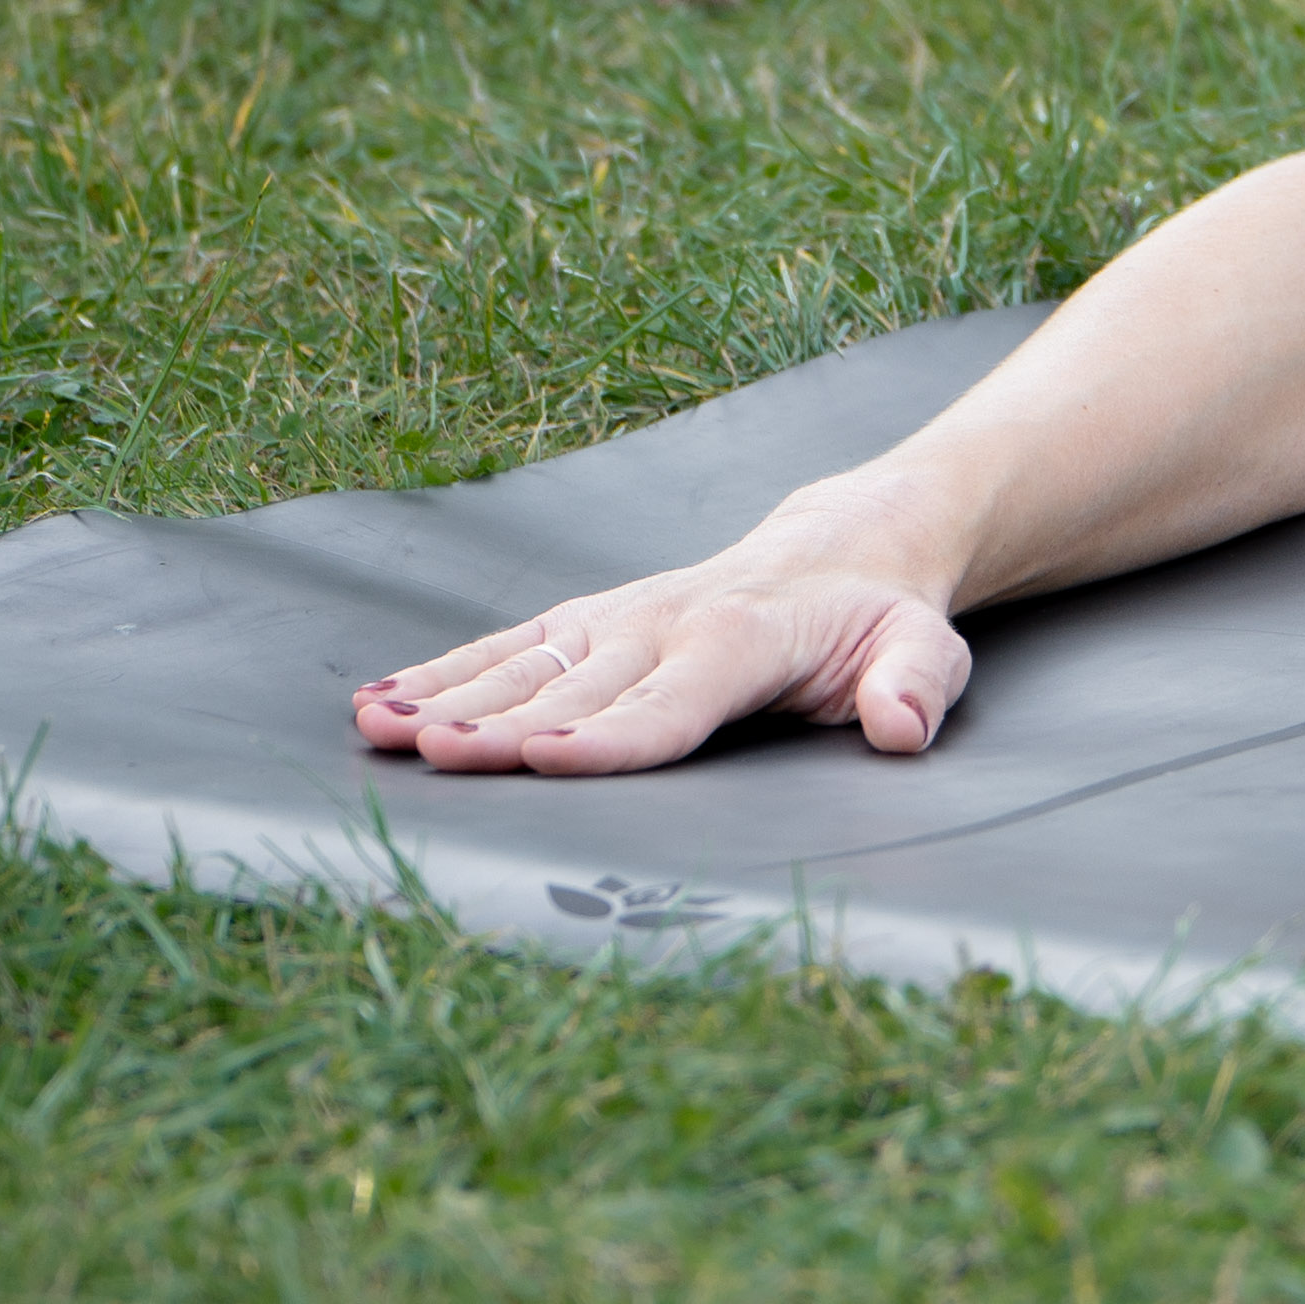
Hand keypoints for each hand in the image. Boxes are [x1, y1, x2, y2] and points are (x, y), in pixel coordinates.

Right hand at [354, 498, 975, 776]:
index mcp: (741, 641)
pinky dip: (441, 671)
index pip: (670, 699)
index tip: (549, 756)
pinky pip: (508, 646)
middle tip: (435, 754)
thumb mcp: (925, 647)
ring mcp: (617, 619)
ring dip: (448, 697)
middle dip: (502, 723)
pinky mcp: (587, 620)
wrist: (843, 547)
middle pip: (575, 688)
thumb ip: (917, 685)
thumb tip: (902, 727)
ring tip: (379, 728)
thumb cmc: (879, 618)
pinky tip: (379, 701)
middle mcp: (664, 624)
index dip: (611, 733)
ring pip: (523, 665)